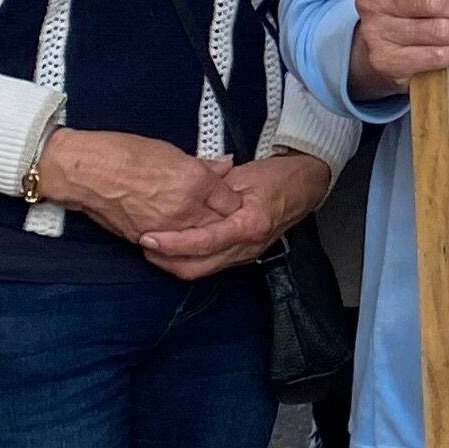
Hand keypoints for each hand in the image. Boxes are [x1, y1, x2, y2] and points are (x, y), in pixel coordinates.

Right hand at [35, 127, 242, 250]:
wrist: (84, 172)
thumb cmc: (122, 154)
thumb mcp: (171, 151)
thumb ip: (203, 165)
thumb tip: (225, 166)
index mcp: (194, 181)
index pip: (231, 202)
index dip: (233, 200)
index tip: (230, 198)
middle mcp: (184, 208)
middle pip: (220, 225)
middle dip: (224, 221)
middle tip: (222, 214)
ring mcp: (166, 227)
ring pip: (199, 241)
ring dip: (203, 234)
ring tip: (201, 224)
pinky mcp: (147, 239)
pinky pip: (174, 247)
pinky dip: (180, 241)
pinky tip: (179, 231)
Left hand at [142, 150, 332, 279]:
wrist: (305, 187)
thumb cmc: (277, 177)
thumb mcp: (242, 175)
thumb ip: (212, 188)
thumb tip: (181, 194)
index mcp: (249, 224)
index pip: (204, 242)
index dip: (173, 243)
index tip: (149, 237)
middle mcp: (248, 246)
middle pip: (198, 268)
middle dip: (166, 261)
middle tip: (143, 244)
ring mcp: (246, 254)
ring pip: (202, 271)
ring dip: (174, 262)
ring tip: (153, 247)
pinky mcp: (242, 256)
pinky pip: (210, 265)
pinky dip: (189, 259)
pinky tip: (174, 248)